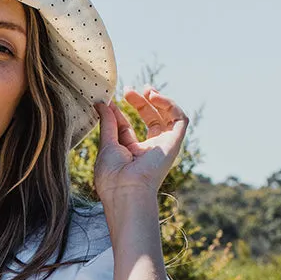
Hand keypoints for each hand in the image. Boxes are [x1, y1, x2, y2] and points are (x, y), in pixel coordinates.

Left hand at [92, 86, 189, 205]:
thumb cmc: (112, 175)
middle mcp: (149, 151)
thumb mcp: (107, 144)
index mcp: (131, 154)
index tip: (111, 101)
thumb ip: (107, 122)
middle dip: (141, 102)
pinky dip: (170, 104)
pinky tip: (155, 97)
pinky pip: (179, 119)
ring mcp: (163, 147)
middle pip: (150, 120)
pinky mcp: (174, 143)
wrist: (125, 189)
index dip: (121, 112)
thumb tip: (101, 104)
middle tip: (129, 90)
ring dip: (159, 101)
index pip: (128, 128)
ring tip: (147, 91)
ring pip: (168, 118)